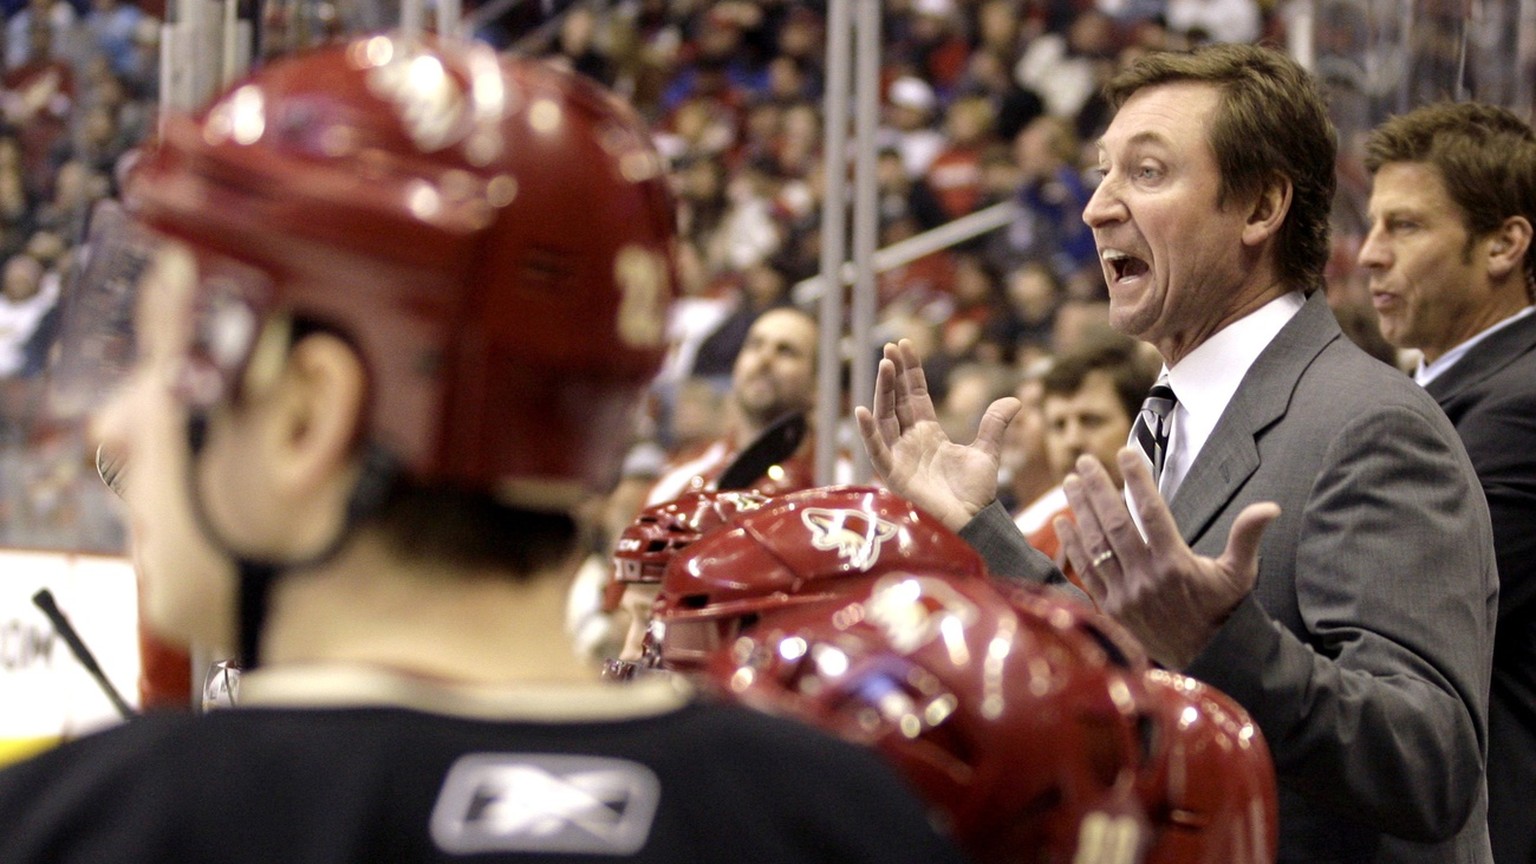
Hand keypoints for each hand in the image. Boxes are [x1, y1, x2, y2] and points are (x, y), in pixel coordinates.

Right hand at [853, 340, 1019, 530]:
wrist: (974, 520)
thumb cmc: (976, 492)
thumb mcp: (988, 451)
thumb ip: (994, 424)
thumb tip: (1016, 398)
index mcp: (929, 434)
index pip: (914, 396)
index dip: (909, 372)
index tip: (903, 345)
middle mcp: (910, 441)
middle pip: (897, 401)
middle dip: (893, 374)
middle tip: (889, 346)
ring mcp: (899, 456)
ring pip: (885, 417)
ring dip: (882, 391)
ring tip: (884, 364)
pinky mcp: (893, 474)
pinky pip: (876, 449)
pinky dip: (868, 432)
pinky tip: (862, 410)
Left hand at [1056, 448, 1279, 667]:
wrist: (1206, 656)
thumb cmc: (1223, 610)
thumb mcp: (1240, 573)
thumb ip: (1248, 536)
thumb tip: (1270, 507)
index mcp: (1176, 563)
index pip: (1152, 512)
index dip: (1138, 479)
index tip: (1125, 453)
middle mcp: (1146, 577)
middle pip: (1115, 523)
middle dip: (1098, 488)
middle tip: (1084, 461)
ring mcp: (1124, 593)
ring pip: (1097, 544)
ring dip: (1081, 510)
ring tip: (1070, 482)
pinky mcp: (1111, 608)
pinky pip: (1086, 571)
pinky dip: (1073, 545)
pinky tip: (1063, 522)